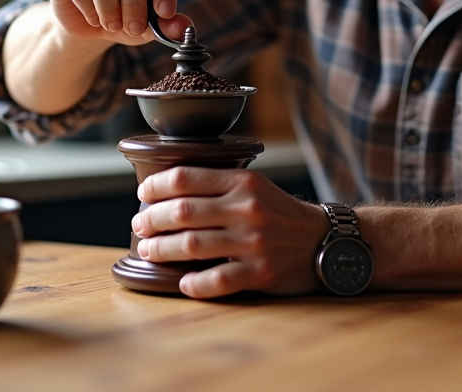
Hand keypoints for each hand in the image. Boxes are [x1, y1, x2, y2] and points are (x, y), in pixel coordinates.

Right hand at [45, 0, 189, 45]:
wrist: (87, 20)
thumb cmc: (124, 13)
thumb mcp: (149, 22)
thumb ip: (167, 24)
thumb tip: (183, 28)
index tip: (164, 14)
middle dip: (135, 5)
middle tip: (134, 28)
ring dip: (110, 9)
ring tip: (112, 24)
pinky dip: (89, 9)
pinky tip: (93, 17)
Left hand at [132, 167, 330, 298]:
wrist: (323, 240)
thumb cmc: (280, 213)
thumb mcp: (255, 187)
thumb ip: (220, 185)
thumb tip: (168, 192)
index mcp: (243, 182)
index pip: (186, 178)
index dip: (157, 186)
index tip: (143, 194)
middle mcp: (247, 209)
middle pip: (182, 212)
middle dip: (151, 219)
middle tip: (138, 225)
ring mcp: (254, 242)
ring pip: (192, 245)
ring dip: (161, 249)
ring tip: (147, 250)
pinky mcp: (261, 272)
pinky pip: (217, 280)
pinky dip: (194, 283)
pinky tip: (182, 282)